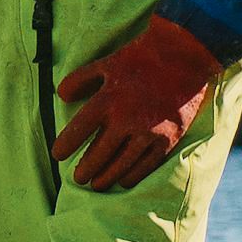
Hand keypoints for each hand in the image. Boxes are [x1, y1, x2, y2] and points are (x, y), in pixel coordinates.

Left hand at [50, 16, 223, 190]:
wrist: (183, 57)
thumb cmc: (139, 58)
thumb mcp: (103, 64)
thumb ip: (79, 80)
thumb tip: (61, 97)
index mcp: (107, 100)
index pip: (78, 131)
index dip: (65, 146)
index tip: (58, 155)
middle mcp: (126, 119)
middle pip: (99, 154)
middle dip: (85, 170)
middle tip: (78, 178)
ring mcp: (149, 132)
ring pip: (122, 164)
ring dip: (107, 177)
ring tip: (96, 184)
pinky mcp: (168, 139)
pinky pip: (147, 165)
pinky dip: (133, 175)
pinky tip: (123, 181)